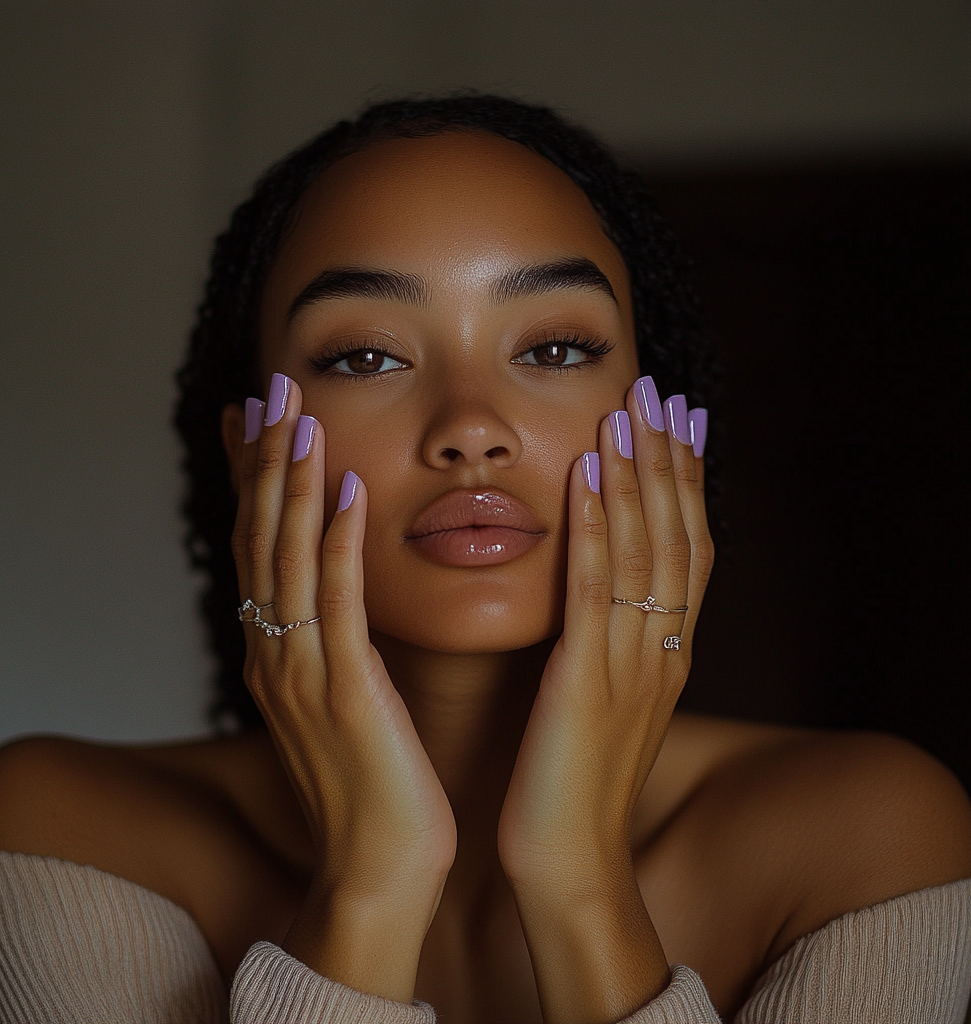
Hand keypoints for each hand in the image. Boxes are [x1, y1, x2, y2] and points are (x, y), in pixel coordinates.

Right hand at [229, 372, 454, 997]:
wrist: (378, 871)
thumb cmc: (373, 786)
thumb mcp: (344, 701)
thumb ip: (334, 643)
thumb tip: (337, 595)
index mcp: (280, 654)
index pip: (261, 547)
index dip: (256, 479)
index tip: (257, 418)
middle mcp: (277, 654)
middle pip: (262, 539)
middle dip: (265, 461)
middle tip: (270, 390)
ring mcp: (302, 673)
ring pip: (288, 559)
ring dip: (291, 484)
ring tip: (298, 417)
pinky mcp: (342, 693)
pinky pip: (335, 605)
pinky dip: (335, 543)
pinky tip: (345, 491)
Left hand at [496, 377, 712, 1020]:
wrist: (569, 861)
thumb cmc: (577, 783)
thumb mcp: (607, 703)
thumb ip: (611, 646)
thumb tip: (604, 595)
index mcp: (666, 655)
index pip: (689, 550)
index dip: (687, 482)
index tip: (680, 422)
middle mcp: (661, 650)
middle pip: (677, 536)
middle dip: (670, 460)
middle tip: (661, 393)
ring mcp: (630, 663)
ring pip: (645, 551)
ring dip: (638, 475)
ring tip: (628, 411)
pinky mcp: (585, 680)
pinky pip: (595, 591)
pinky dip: (597, 528)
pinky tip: (589, 476)